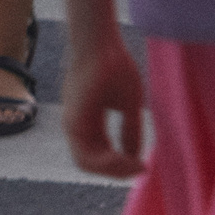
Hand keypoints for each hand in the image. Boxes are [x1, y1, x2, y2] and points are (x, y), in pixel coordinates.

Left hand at [62, 36, 147, 178]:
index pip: (99, 155)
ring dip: (112, 170)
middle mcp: (76, 126)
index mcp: (88, 122)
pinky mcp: (73, 120)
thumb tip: (135, 156)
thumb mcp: (129, 104)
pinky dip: (106, 162)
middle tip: (140, 169)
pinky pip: (85, 154)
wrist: (101, 42)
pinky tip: (125, 159)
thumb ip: (131, 131)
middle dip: (116, 171)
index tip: (142, 166)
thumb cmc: (115, 65)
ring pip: (86, 163)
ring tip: (134, 166)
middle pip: (91, 164)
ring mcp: (72, 123)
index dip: (119, 165)